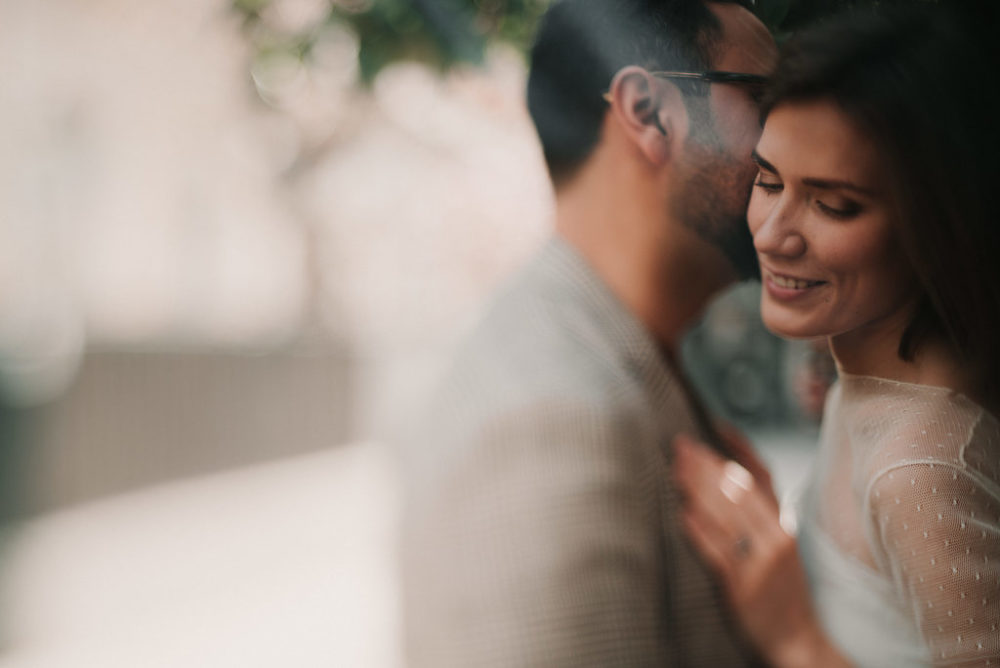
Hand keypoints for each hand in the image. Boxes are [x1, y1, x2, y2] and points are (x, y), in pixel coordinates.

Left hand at [673, 434, 849, 667]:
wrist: (798, 642)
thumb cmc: (781, 591)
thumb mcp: (778, 546)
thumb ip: (758, 513)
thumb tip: (727, 475)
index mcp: (783, 525)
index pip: (762, 475)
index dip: (738, 447)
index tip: (714, 424)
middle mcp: (776, 538)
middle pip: (739, 489)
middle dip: (707, 463)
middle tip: (680, 444)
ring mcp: (760, 562)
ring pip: (727, 515)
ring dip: (698, 488)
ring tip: (676, 469)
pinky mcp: (743, 587)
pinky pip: (718, 553)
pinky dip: (700, 531)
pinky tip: (683, 514)